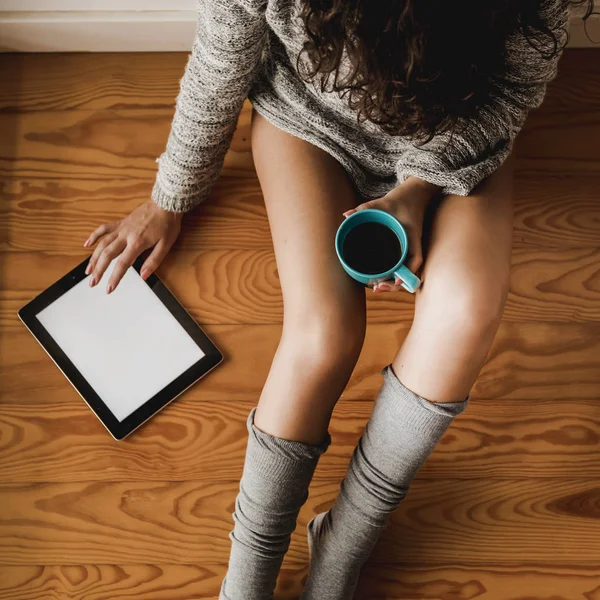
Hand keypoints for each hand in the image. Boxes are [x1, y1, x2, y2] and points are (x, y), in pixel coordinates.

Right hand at [83, 200, 183, 293]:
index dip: (114, 278)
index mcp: (137, 243)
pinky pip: (104, 228)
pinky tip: (87, 244)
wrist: (165, 204)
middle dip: (98, 270)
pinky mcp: (121, 222)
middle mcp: (126, 236)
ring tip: (88, 270)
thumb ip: (153, 261)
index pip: (122, 264)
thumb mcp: (165, 245)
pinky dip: (94, 236)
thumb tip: (143, 275)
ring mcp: (122, 228)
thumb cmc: (167, 225)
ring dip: (94, 257)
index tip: (108, 289)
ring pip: (103, 243)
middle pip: (107, 255)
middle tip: (92, 282)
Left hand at [343, 177, 439, 292]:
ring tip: (377, 287)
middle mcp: (413, 246)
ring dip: (394, 282)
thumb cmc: (402, 199)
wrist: (416, 194)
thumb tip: (345, 215)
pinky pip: (402, 265)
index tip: (394, 280)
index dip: (406, 274)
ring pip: (405, 272)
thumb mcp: (383, 203)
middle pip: (409, 272)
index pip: (415, 260)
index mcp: (412, 238)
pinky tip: (382, 279)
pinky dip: (394, 274)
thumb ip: (364, 208)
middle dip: (394, 284)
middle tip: (377, 288)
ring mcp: (410, 249)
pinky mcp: (406, 249)